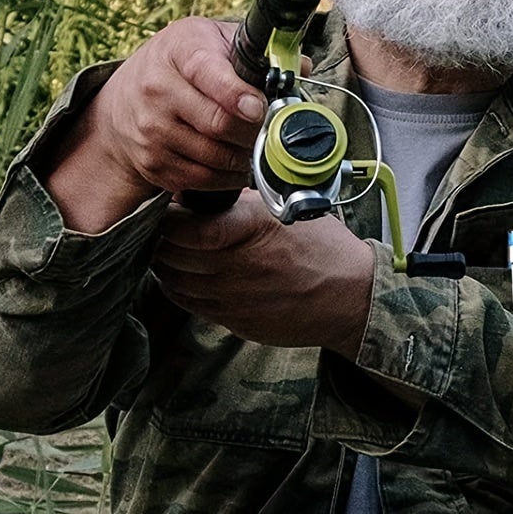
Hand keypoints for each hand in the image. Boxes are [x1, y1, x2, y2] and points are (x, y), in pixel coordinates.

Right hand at [45, 18, 267, 231]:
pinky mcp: (154, 164)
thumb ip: (253, 51)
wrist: (123, 100)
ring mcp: (153, 131)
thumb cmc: (179, 65)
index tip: (261, 106)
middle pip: (219, 123)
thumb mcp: (210, 39)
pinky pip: (205, 179)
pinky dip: (230, 176)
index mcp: (179, 52)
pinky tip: (240, 163)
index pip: (209, 73)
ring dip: (247, 156)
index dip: (239, 94)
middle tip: (273, 129)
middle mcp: (158, 91)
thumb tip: (300, 67)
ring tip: (259, 145)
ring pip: (216, 156)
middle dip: (255, 131)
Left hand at [152, 192, 374, 354]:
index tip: (169, 210)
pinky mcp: (234, 320)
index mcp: (251, 230)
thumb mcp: (288, 210)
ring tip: (172, 251)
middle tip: (165, 228)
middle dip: (161, 239)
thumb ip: (245, 202)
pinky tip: (186, 275)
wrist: (350, 297)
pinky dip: (179, 287)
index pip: (186, 228)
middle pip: (172, 254)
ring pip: (174, 281)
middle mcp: (238, 266)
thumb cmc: (324, 250)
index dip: (168, 219)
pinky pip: (189, 303)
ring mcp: (233, 297)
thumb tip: (206, 193)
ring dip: (167, 264)